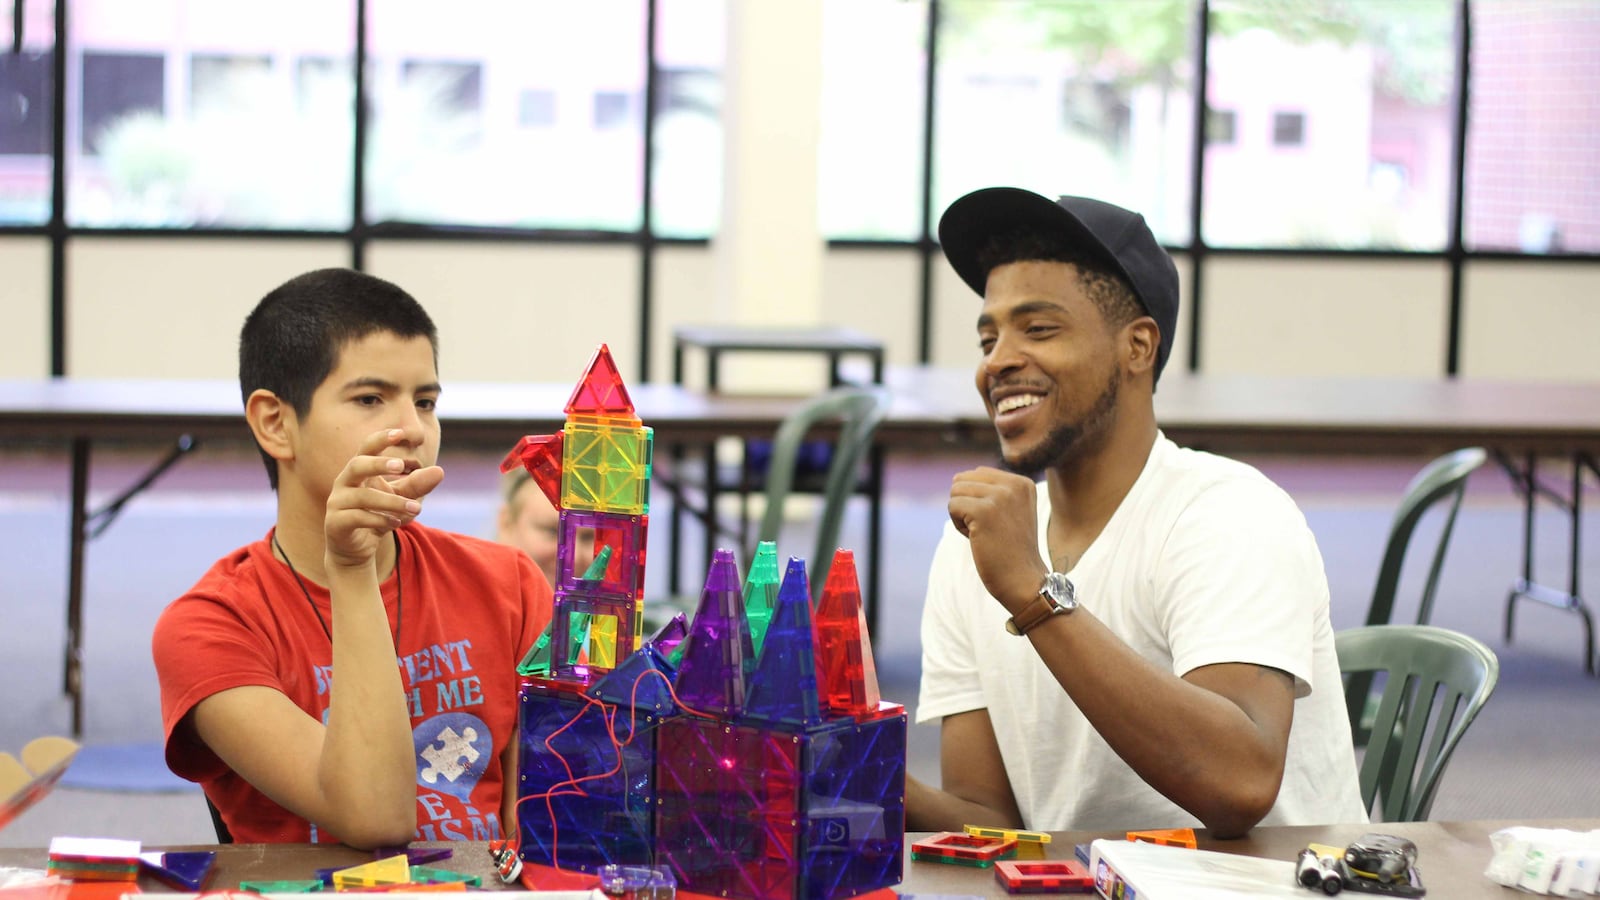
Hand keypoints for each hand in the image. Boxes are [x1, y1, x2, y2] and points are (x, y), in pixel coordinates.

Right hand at [325, 428, 444, 571]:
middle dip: (378, 464)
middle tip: (401, 466)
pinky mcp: (335, 524)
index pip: (366, 448)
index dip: (380, 439)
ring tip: (416, 508)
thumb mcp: (400, 499)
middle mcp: (343, 482)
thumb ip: (416, 485)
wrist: (356, 549)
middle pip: (357, 465)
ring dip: (392, 502)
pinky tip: (396, 523)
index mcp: (358, 470)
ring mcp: (336, 503)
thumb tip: (440, 471)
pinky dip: (380, 520)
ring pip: (363, 496)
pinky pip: (357, 518)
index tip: (400, 433)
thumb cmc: (377, 515)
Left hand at [947, 466, 1048, 610]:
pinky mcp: (984, 511)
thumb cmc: (1011, 551)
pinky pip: (952, 506)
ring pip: (955, 491)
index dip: (977, 500)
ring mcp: (999, 496)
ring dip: (961, 515)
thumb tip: (956, 477)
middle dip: (966, 505)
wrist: (1024, 581)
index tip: (997, 522)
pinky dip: (958, 525)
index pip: (978, 474)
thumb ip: (992, 490)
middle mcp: (1013, 484)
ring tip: (983, 533)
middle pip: (963, 480)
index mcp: (1022, 483)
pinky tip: (977, 539)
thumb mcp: (1010, 512)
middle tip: (987, 529)